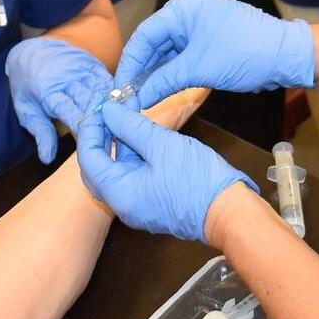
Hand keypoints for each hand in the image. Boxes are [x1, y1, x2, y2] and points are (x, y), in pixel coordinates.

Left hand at [6, 37, 113, 162]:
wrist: (31, 50)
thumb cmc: (26, 85)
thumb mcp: (25, 109)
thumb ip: (40, 132)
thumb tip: (47, 158)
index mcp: (48, 91)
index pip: (70, 112)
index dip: (84, 129)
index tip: (96, 145)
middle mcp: (67, 77)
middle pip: (90, 102)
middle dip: (103, 122)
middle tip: (116, 141)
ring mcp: (81, 68)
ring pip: (103, 91)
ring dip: (113, 109)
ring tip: (124, 128)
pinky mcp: (92, 63)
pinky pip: (108, 79)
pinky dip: (116, 94)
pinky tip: (125, 108)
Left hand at [77, 100, 255, 242]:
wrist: (229, 212)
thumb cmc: (197, 181)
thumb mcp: (162, 145)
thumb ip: (131, 126)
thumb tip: (109, 110)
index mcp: (120, 194)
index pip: (89, 159)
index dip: (91, 129)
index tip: (101, 106)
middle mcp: (123, 204)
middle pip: (98, 166)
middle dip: (101, 135)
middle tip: (110, 109)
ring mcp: (138, 204)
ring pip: (117, 169)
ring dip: (119, 141)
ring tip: (128, 112)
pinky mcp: (152, 201)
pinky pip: (133, 175)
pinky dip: (133, 153)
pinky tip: (142, 132)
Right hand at [116, 0, 313, 108]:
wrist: (286, 57)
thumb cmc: (246, 54)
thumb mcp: (199, 69)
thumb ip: (164, 82)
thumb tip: (137, 100)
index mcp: (185, 7)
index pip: (145, 34)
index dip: (130, 62)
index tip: (118, 87)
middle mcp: (190, 11)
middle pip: (154, 41)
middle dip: (141, 69)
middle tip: (126, 96)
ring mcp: (200, 25)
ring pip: (168, 50)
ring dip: (155, 73)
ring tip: (139, 97)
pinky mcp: (209, 40)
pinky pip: (182, 55)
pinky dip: (172, 72)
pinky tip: (160, 89)